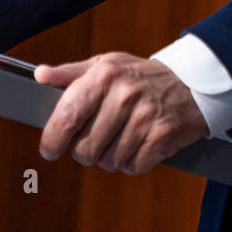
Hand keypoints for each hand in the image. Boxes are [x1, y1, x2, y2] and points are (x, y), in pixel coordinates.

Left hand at [34, 52, 207, 174]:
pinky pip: (133, 166)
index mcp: (104, 75)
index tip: (49, 149)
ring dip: (112, 156)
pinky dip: (133, 162)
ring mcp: (144, 117)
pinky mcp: (162, 137)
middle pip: (85, 149)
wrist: (191, 82)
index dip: (52, 139)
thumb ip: (71, 73)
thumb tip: (40, 76)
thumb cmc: (140, 76)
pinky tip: (139, 143)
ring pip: (109, 161)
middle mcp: (124, 95)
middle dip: (86, 151)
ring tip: (123, 136)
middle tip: (98, 138)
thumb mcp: (106, 65)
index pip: (66, 117)